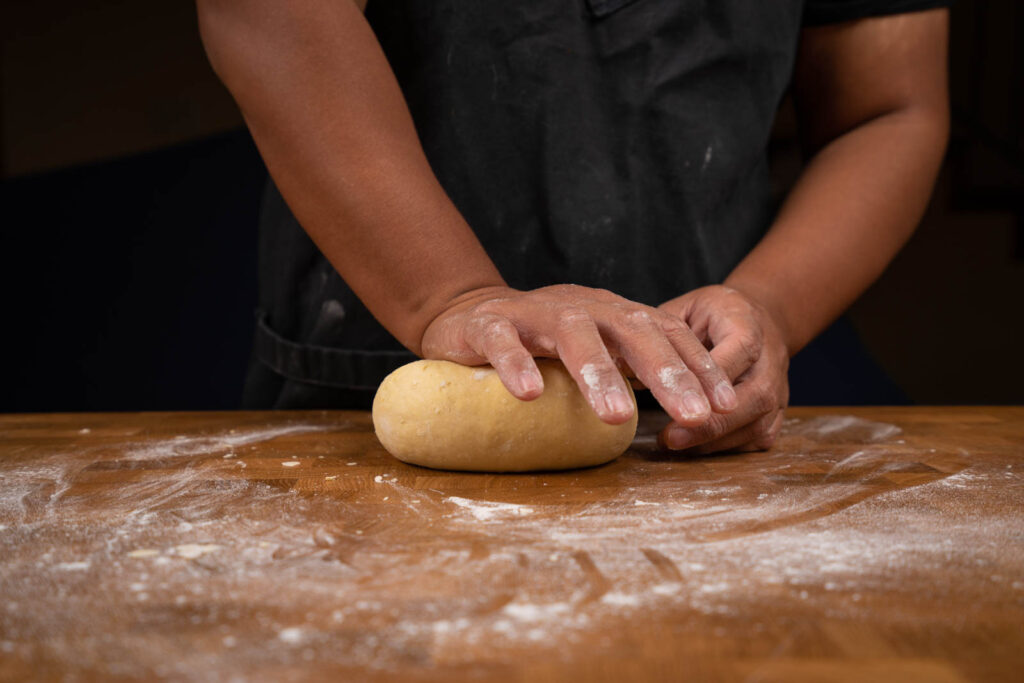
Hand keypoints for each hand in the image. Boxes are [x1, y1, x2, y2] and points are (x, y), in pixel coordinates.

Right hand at [419, 284, 737, 425]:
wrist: (466, 314)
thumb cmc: (539, 342)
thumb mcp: (593, 349)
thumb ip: (630, 367)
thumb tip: (692, 414)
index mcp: (611, 313)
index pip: (666, 332)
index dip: (698, 366)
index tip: (725, 405)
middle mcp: (580, 306)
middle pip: (632, 330)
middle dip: (668, 373)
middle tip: (694, 416)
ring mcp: (532, 313)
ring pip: (573, 334)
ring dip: (599, 373)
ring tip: (618, 417)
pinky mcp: (486, 324)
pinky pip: (502, 341)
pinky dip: (516, 363)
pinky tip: (528, 395)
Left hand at [656, 285, 789, 453]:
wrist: (761, 319)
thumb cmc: (714, 314)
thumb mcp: (687, 307)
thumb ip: (662, 334)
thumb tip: (621, 367)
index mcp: (748, 326)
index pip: (735, 355)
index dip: (707, 383)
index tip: (674, 400)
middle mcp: (771, 361)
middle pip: (752, 399)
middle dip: (710, 424)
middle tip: (669, 437)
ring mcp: (779, 389)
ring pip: (756, 425)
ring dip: (715, 441)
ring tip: (675, 445)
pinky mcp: (777, 412)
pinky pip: (758, 438)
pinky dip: (727, 448)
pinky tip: (696, 448)